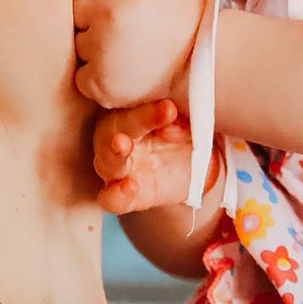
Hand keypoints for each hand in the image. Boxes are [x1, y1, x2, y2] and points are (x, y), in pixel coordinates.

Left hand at [73, 0, 204, 108]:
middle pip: (77, 6)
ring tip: (128, 49)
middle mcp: (111, 14)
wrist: (209, 68)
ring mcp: (103, 51)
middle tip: (126, 24)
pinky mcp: (100, 84)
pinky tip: (123, 70)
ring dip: (96, 44)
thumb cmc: (190, 18)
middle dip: (95, 12)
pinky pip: (80, 74)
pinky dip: (97, 75)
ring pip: (78, 41)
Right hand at [92, 97, 199, 214]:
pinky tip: (129, 188)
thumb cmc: (184, 136)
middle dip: (135, 120)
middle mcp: (117, 137)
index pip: (132, 104)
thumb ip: (182, 121)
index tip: (170, 107)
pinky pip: (111, 199)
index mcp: (131, 112)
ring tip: (122, 143)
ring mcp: (118, 169)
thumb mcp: (192, 124)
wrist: (195, 170)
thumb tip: (171, 119)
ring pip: (107, 160)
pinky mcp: (125, 197)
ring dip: (115, 152)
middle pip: (116, 126)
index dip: (148, 106)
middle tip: (157, 114)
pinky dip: (116, 195)